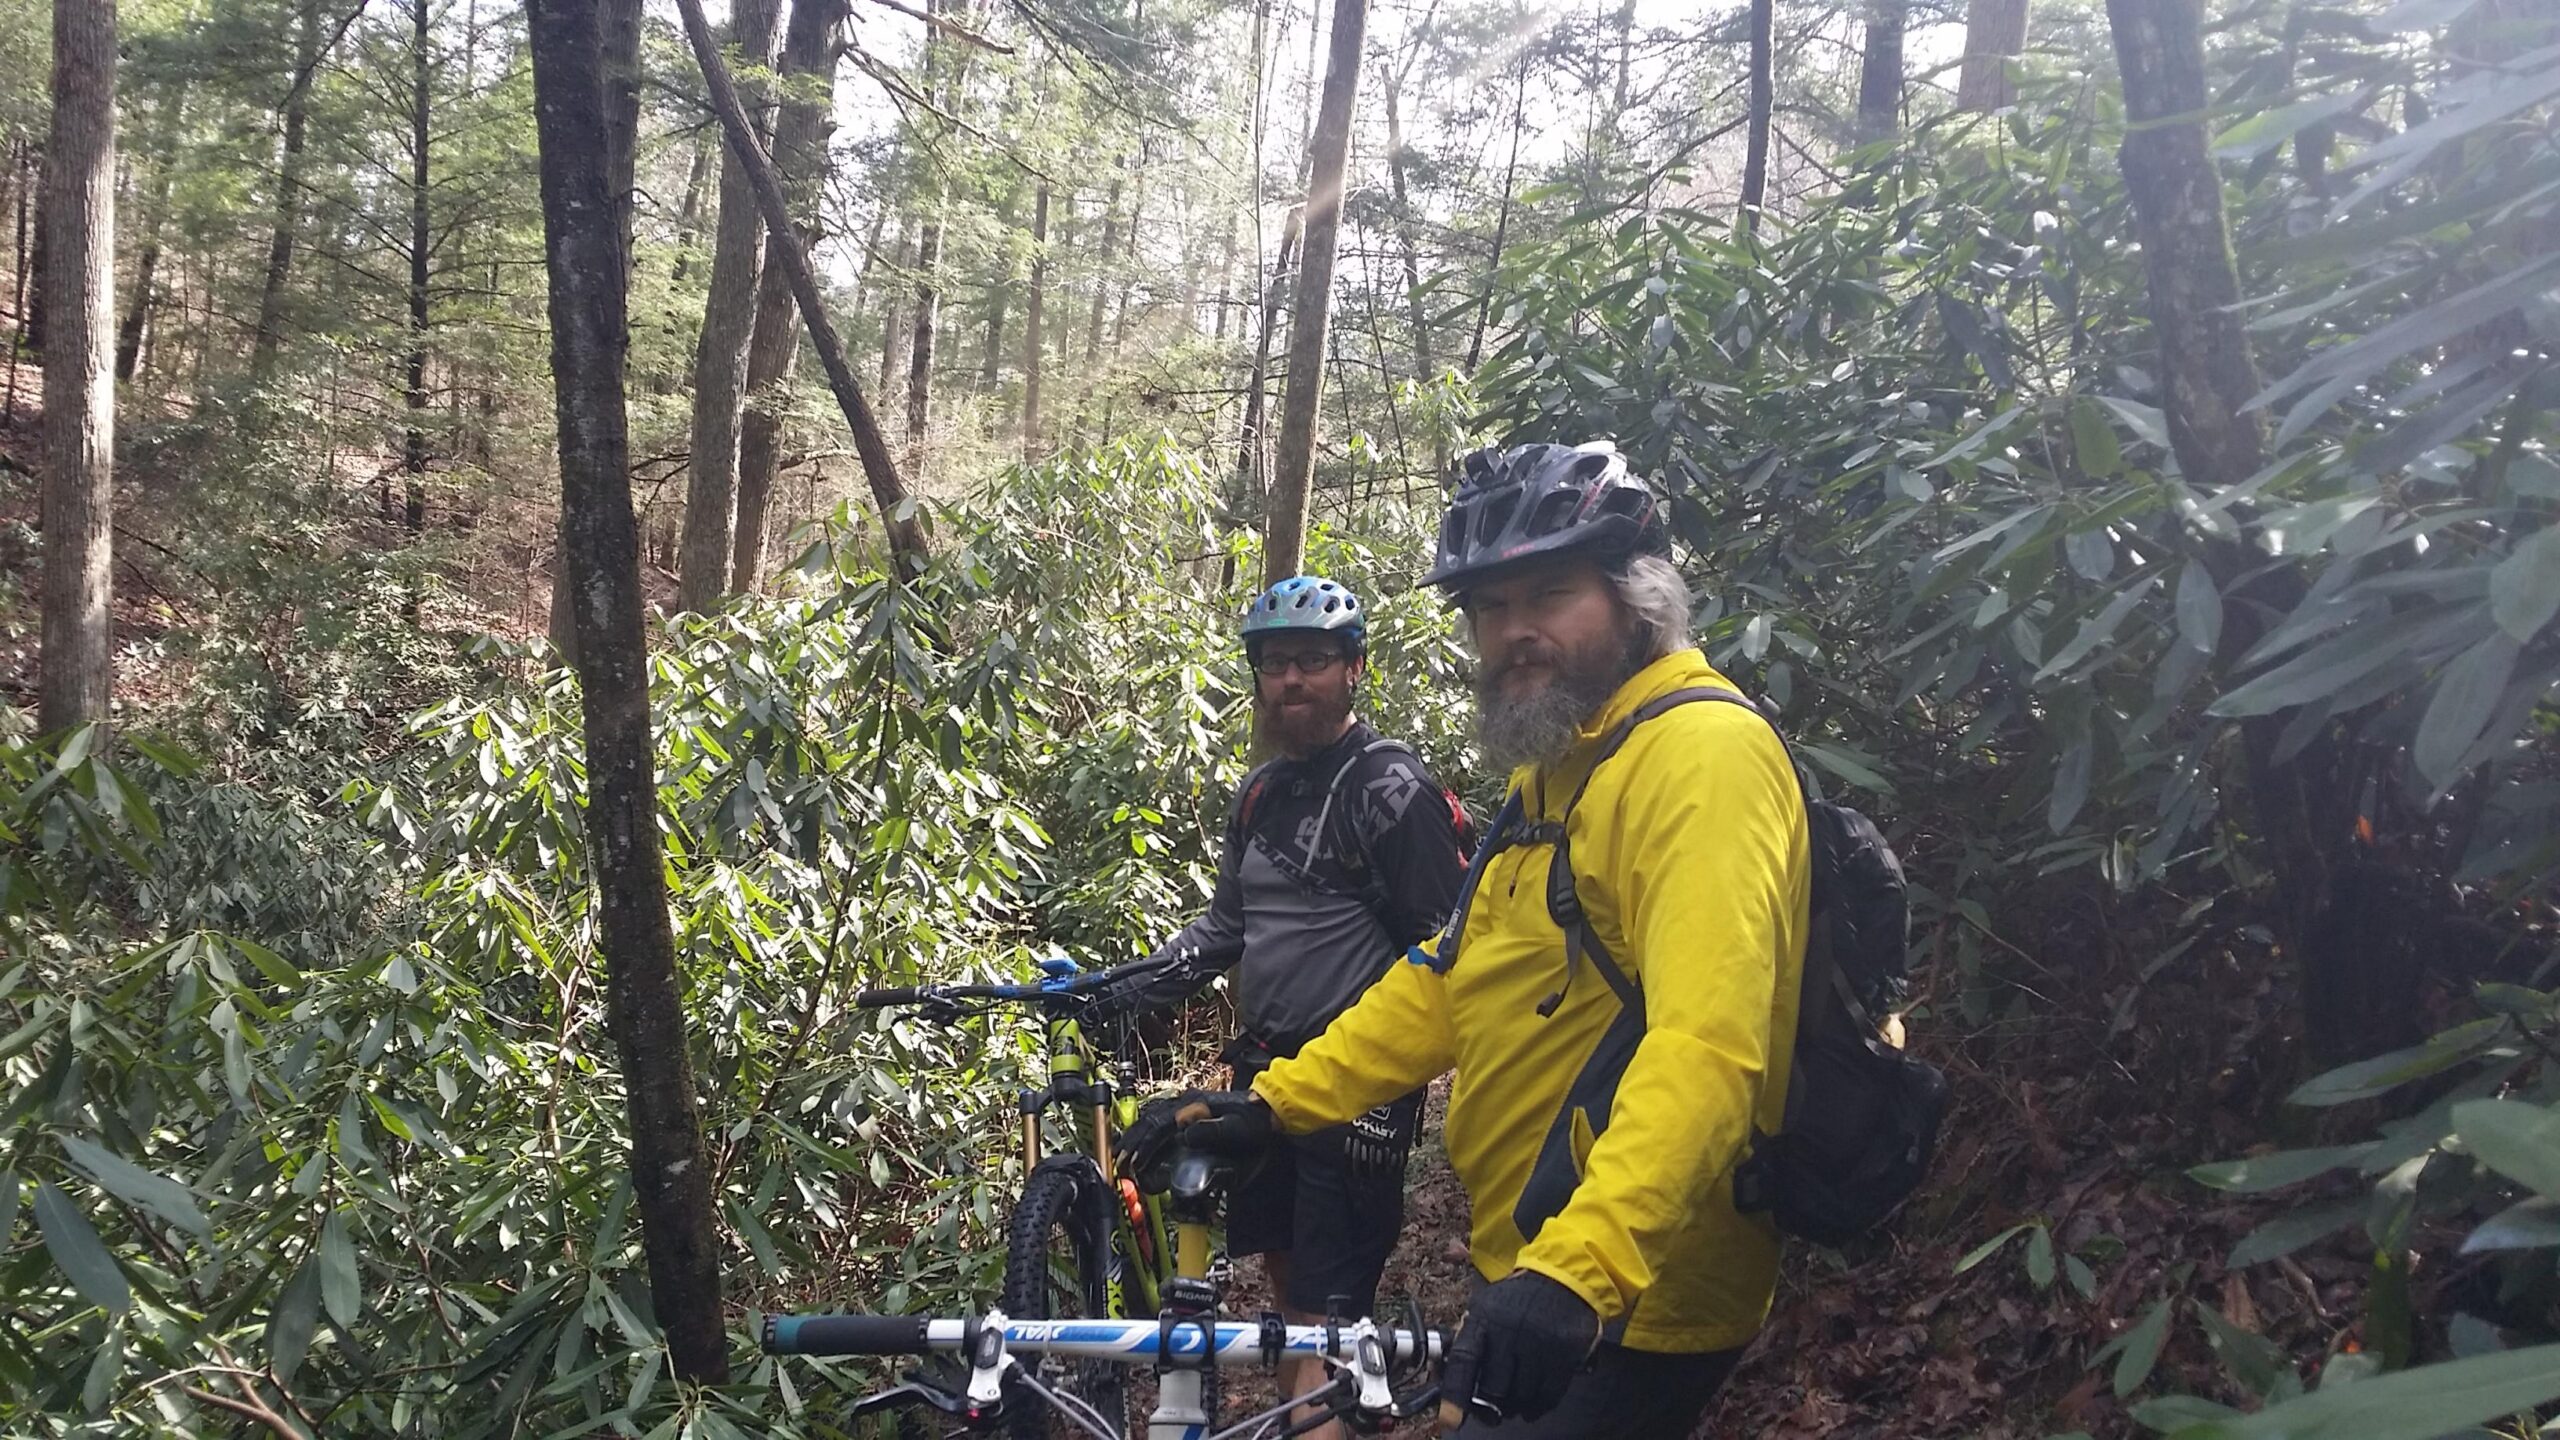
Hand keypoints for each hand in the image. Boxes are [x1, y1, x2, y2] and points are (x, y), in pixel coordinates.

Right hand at [1119, 1088, 1273, 1179]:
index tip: (1136, 1163)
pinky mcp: (1189, 1116)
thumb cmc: (1256, 1123)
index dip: (1145, 1145)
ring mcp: (1186, 1109)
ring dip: (1135, 1139)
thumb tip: (1183, 1132)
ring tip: (1121, 1156)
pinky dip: (1145, 1136)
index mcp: (1193, 1105)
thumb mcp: (1238, 1128)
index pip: (1159, 1125)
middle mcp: (1185, 1104)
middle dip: (1132, 1143)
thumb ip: (1212, 1131)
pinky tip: (1139, 1147)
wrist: (1270, 1113)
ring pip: (1151, 1121)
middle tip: (1119, 1163)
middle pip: (1149, 1121)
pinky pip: (1160, 1123)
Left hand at [1436, 1270, 1598, 1426]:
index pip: (1464, 1360)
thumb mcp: (1484, 1310)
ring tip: (1512, 1400)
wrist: (1561, 1278)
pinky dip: (1537, 1407)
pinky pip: (1548, 1395)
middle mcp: (1512, 1329)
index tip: (1450, 1420)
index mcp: (1484, 1317)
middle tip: (1490, 1408)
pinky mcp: (1566, 1353)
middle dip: (1489, 1405)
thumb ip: (1466, 1344)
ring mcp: (1541, 1342)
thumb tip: (1441, 1381)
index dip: (1455, 1393)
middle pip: (1495, 1387)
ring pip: (1521, 1396)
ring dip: (1514, 1407)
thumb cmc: (1513, 1302)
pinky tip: (1532, 1405)